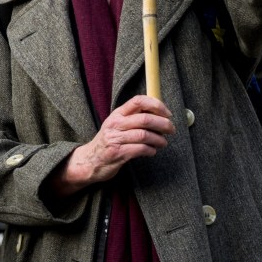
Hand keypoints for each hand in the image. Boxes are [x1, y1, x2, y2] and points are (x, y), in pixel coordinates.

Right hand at [49, 96, 173, 193]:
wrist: (90, 160)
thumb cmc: (109, 141)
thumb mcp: (117, 125)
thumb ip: (133, 118)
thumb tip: (159, 114)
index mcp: (117, 114)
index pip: (138, 101)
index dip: (156, 105)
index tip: (167, 113)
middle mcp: (115, 124)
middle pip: (144, 119)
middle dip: (163, 124)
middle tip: (171, 129)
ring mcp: (115, 138)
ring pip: (144, 135)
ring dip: (158, 139)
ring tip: (163, 143)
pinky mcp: (118, 153)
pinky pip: (140, 149)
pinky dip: (150, 150)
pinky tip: (152, 151)